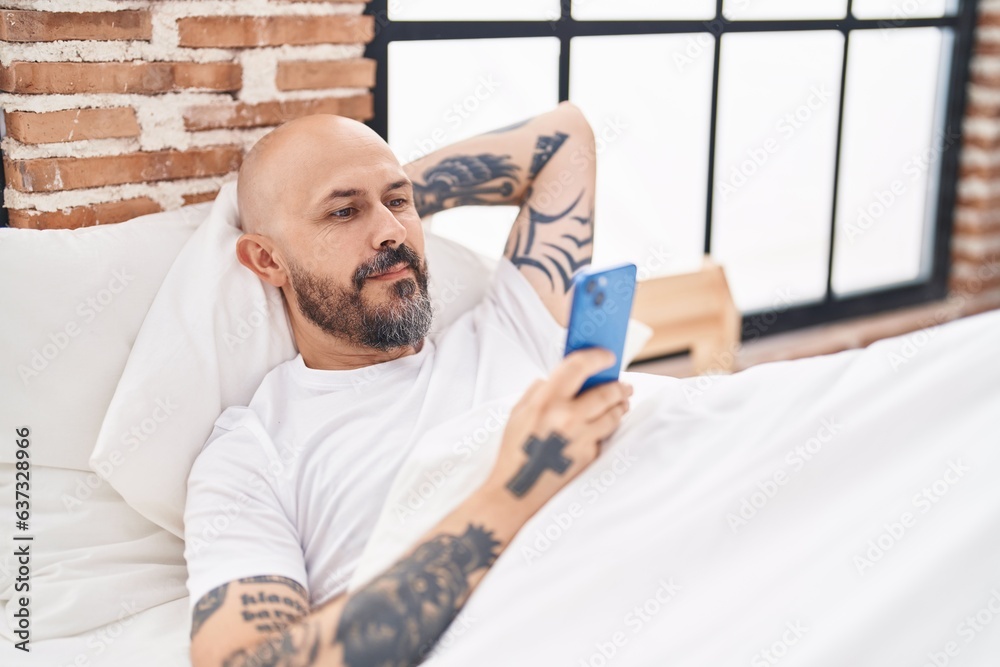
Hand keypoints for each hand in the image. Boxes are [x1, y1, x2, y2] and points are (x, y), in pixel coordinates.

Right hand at [484, 347, 632, 514]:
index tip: (607, 356)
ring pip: (613, 414)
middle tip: (625, 385)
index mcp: (546, 400)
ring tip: (621, 402)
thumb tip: (560, 377)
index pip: (579, 367)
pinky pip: (604, 436)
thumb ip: (539, 390)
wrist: (516, 491)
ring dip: (620, 406)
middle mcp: (567, 417)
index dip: (597, 357)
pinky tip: (602, 427)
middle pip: (606, 392)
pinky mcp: (589, 456)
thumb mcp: (518, 413)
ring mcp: (581, 438)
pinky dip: (605, 429)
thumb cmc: (515, 450)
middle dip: (619, 386)